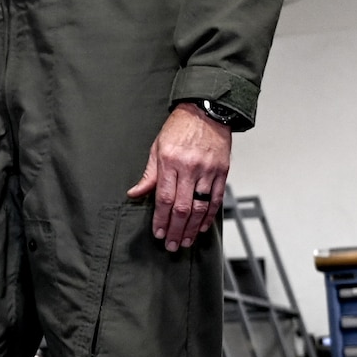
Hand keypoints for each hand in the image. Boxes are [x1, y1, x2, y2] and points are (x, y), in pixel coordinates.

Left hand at [126, 102, 230, 251]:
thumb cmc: (178, 129)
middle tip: (171, 246)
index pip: (164, 198)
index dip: (160, 219)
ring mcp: (208, 171)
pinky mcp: (222, 172)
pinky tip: (202, 227)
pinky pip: (216, 199)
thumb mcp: (157, 148)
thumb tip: (134, 194)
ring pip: (201, 207)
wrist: (206, 111)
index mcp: (170, 162)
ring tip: (185, 242)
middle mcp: (190, 168)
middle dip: (175, 229)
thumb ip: (149, 175)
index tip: (158, 233)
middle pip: (182, 207)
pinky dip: (209, 216)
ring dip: (192, 228)